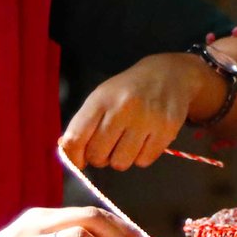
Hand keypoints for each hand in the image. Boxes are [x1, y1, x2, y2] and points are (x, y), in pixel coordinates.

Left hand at [62, 53, 216, 170]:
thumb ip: (82, 125)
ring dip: (121, 158)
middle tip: (108, 146)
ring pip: (121, 163)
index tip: (78, 161)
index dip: (73, 156)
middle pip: (97, 155)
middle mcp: (123, 109)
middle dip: (100, 157)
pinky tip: (144, 141)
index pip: (76, 138)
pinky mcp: (167, 130)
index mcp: (101, 100)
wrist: (168, 74)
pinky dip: (141, 157)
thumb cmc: (127, 90)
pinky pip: (144, 161)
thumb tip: (68, 153)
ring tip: (127, 143)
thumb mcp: (101, 98)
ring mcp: (147, 119)